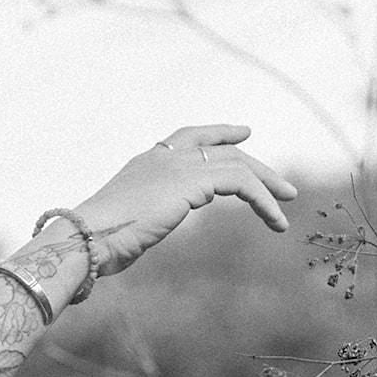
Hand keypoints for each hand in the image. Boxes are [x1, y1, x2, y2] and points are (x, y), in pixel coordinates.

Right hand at [72, 124, 296, 276]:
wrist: (88, 238)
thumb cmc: (97, 243)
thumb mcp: (125, 224)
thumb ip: (143, 217)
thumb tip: (145, 228)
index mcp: (147, 161)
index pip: (189, 136)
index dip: (219, 133)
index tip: (244, 134)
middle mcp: (165, 156)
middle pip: (221, 149)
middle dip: (255, 165)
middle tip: (282, 186)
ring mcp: (178, 165)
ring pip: (236, 164)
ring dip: (266, 184)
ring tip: (287, 204)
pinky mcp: (193, 181)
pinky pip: (241, 182)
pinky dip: (262, 200)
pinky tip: (275, 219)